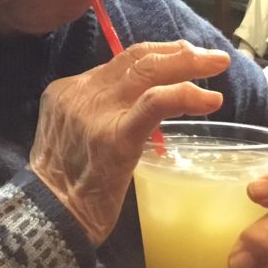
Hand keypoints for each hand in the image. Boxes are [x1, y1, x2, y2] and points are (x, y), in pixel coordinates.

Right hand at [29, 40, 225, 244]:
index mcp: (68, 90)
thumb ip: (97, 112)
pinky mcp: (116, 136)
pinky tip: (209, 100)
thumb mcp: (71, 132)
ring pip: (147, 71)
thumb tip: (139, 103)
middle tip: (211, 57)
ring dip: (187, 64)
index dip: (156, 54)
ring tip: (217, 65)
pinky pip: (154, 103)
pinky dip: (185, 95)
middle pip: (135, 57)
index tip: (183, 56)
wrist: (50, 215)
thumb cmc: (67, 184)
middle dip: (177, 51)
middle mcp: (81, 92)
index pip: (119, 61)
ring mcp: (98, 112)